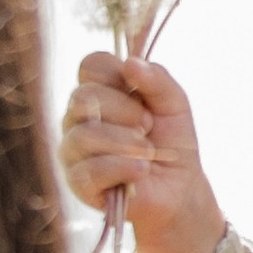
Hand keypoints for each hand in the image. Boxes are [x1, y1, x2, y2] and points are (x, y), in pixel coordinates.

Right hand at [59, 54, 226, 252]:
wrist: (180, 189)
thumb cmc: (172, 142)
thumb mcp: (174, 103)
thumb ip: (156, 78)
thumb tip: (130, 63)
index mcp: (99, 92)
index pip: (90, 65)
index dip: (117, 74)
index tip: (140, 93)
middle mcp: (78, 118)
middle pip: (83, 97)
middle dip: (126, 111)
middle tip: (148, 127)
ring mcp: (73, 150)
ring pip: (84, 135)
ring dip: (126, 143)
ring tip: (148, 152)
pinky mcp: (77, 183)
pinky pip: (90, 169)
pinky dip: (122, 168)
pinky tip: (141, 171)